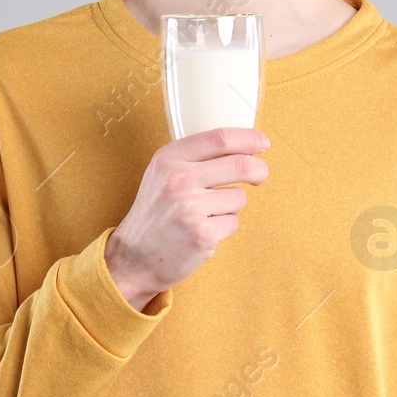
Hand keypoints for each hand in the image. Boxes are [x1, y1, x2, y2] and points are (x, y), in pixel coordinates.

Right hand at [103, 127, 271, 310]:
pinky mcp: (202, 235)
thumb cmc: (155, 214)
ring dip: (231, 207)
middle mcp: (178, 179)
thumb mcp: (162, 174)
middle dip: (259, 170)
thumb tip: (242, 147)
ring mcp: (190, 208)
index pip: (220, 138)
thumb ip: (194, 158)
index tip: (262, 143)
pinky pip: (233, 223)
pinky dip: (223, 228)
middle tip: (260, 175)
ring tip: (204, 216)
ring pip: (239, 198)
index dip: (249, 138)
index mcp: (168, 158)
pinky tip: (201, 232)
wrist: (133, 258)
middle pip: (241, 164)